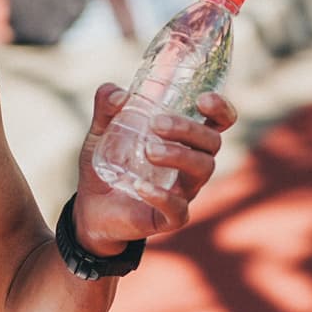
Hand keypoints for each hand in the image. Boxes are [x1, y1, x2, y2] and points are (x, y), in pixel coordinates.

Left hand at [74, 87, 235, 248]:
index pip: (217, 123)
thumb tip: (117, 93)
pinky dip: (161, 196)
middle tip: (157, 124)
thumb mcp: (101, 132)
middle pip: (212, 142)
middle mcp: (191, 164)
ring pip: (202, 170)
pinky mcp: (170, 218)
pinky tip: (139, 185)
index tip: (203, 98)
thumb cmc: (108, 165)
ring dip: (178, 155)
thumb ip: (106, 108)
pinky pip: (178, 209)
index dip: (220, 109)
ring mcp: (184, 191)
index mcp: (183, 140)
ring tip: (148, 150)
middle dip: (189, 129)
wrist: (91, 208)